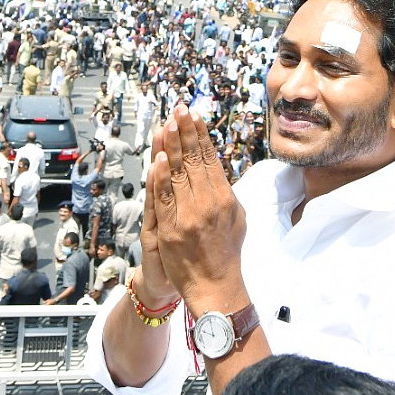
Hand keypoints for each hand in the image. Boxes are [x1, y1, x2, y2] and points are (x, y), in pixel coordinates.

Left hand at [149, 105, 246, 308]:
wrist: (215, 285)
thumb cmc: (226, 252)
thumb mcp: (236, 218)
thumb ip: (226, 193)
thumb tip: (218, 170)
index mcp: (224, 197)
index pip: (210, 159)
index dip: (200, 135)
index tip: (193, 115)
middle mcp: (208, 202)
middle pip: (194, 160)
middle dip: (185, 132)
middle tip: (179, 108)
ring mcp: (189, 215)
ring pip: (178, 174)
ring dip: (172, 146)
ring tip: (167, 123)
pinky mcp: (171, 229)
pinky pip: (164, 198)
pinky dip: (161, 178)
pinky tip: (159, 158)